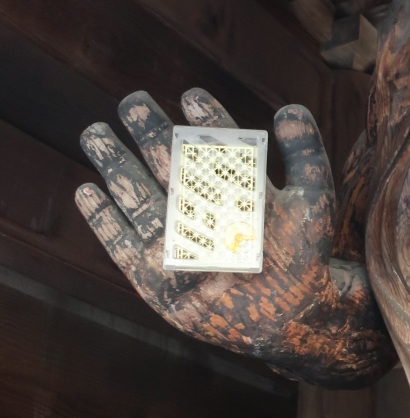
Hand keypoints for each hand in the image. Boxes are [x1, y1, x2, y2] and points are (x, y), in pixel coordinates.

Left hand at [76, 88, 392, 385]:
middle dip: (149, 128)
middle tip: (132, 101)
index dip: (208, 120)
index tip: (191, 95)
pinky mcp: (157, 285)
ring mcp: (178, 258)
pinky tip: (86, 189)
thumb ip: (306, 154)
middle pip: (170, 166)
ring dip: (112, 161)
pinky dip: (101, 216)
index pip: (220, 148)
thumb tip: (289, 108)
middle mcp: (210, 230)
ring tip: (93, 133)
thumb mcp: (317, 203)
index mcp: (251, 207)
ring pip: (137, 198)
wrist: (286, 322)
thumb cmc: (302, 255)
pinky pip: (120, 245)